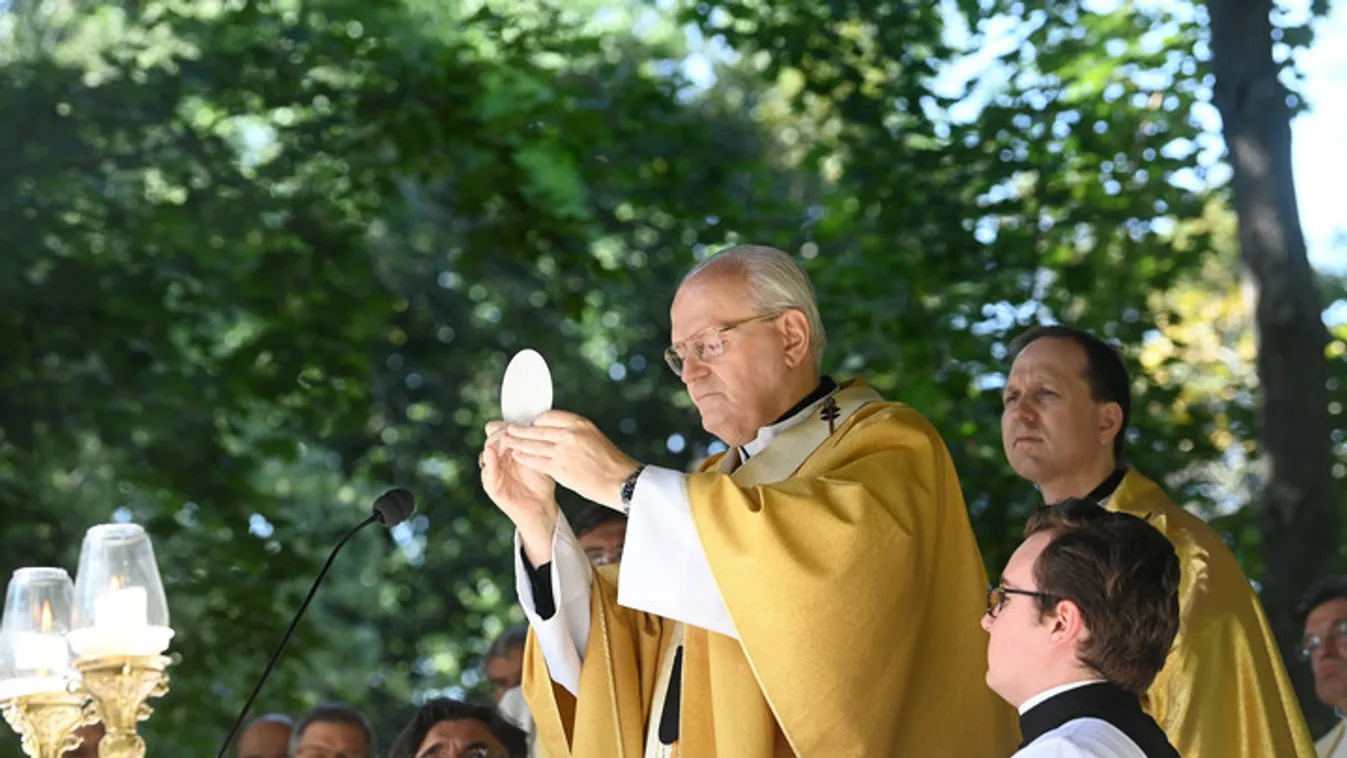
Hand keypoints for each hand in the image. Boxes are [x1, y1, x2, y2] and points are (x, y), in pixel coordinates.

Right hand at [481, 420, 557, 564]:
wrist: (541, 506)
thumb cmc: (541, 482)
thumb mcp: (540, 458)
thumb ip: (534, 442)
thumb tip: (539, 421)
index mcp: (508, 450)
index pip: (499, 429)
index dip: (508, 424)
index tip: (519, 423)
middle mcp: (498, 458)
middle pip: (492, 437)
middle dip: (501, 431)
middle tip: (511, 430)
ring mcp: (493, 471)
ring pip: (487, 450)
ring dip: (495, 443)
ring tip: (503, 438)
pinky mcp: (491, 485)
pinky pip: (487, 471)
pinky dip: (489, 461)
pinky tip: (491, 453)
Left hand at [500, 410, 639, 509]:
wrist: (621, 481)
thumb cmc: (611, 462)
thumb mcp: (594, 437)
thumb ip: (575, 433)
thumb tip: (557, 433)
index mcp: (580, 423)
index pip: (548, 416)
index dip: (536, 421)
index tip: (530, 425)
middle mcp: (570, 434)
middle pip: (538, 429)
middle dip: (521, 430)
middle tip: (508, 429)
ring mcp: (563, 450)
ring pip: (534, 444)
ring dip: (518, 443)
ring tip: (507, 441)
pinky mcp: (560, 467)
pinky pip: (536, 460)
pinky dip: (525, 458)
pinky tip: (518, 456)